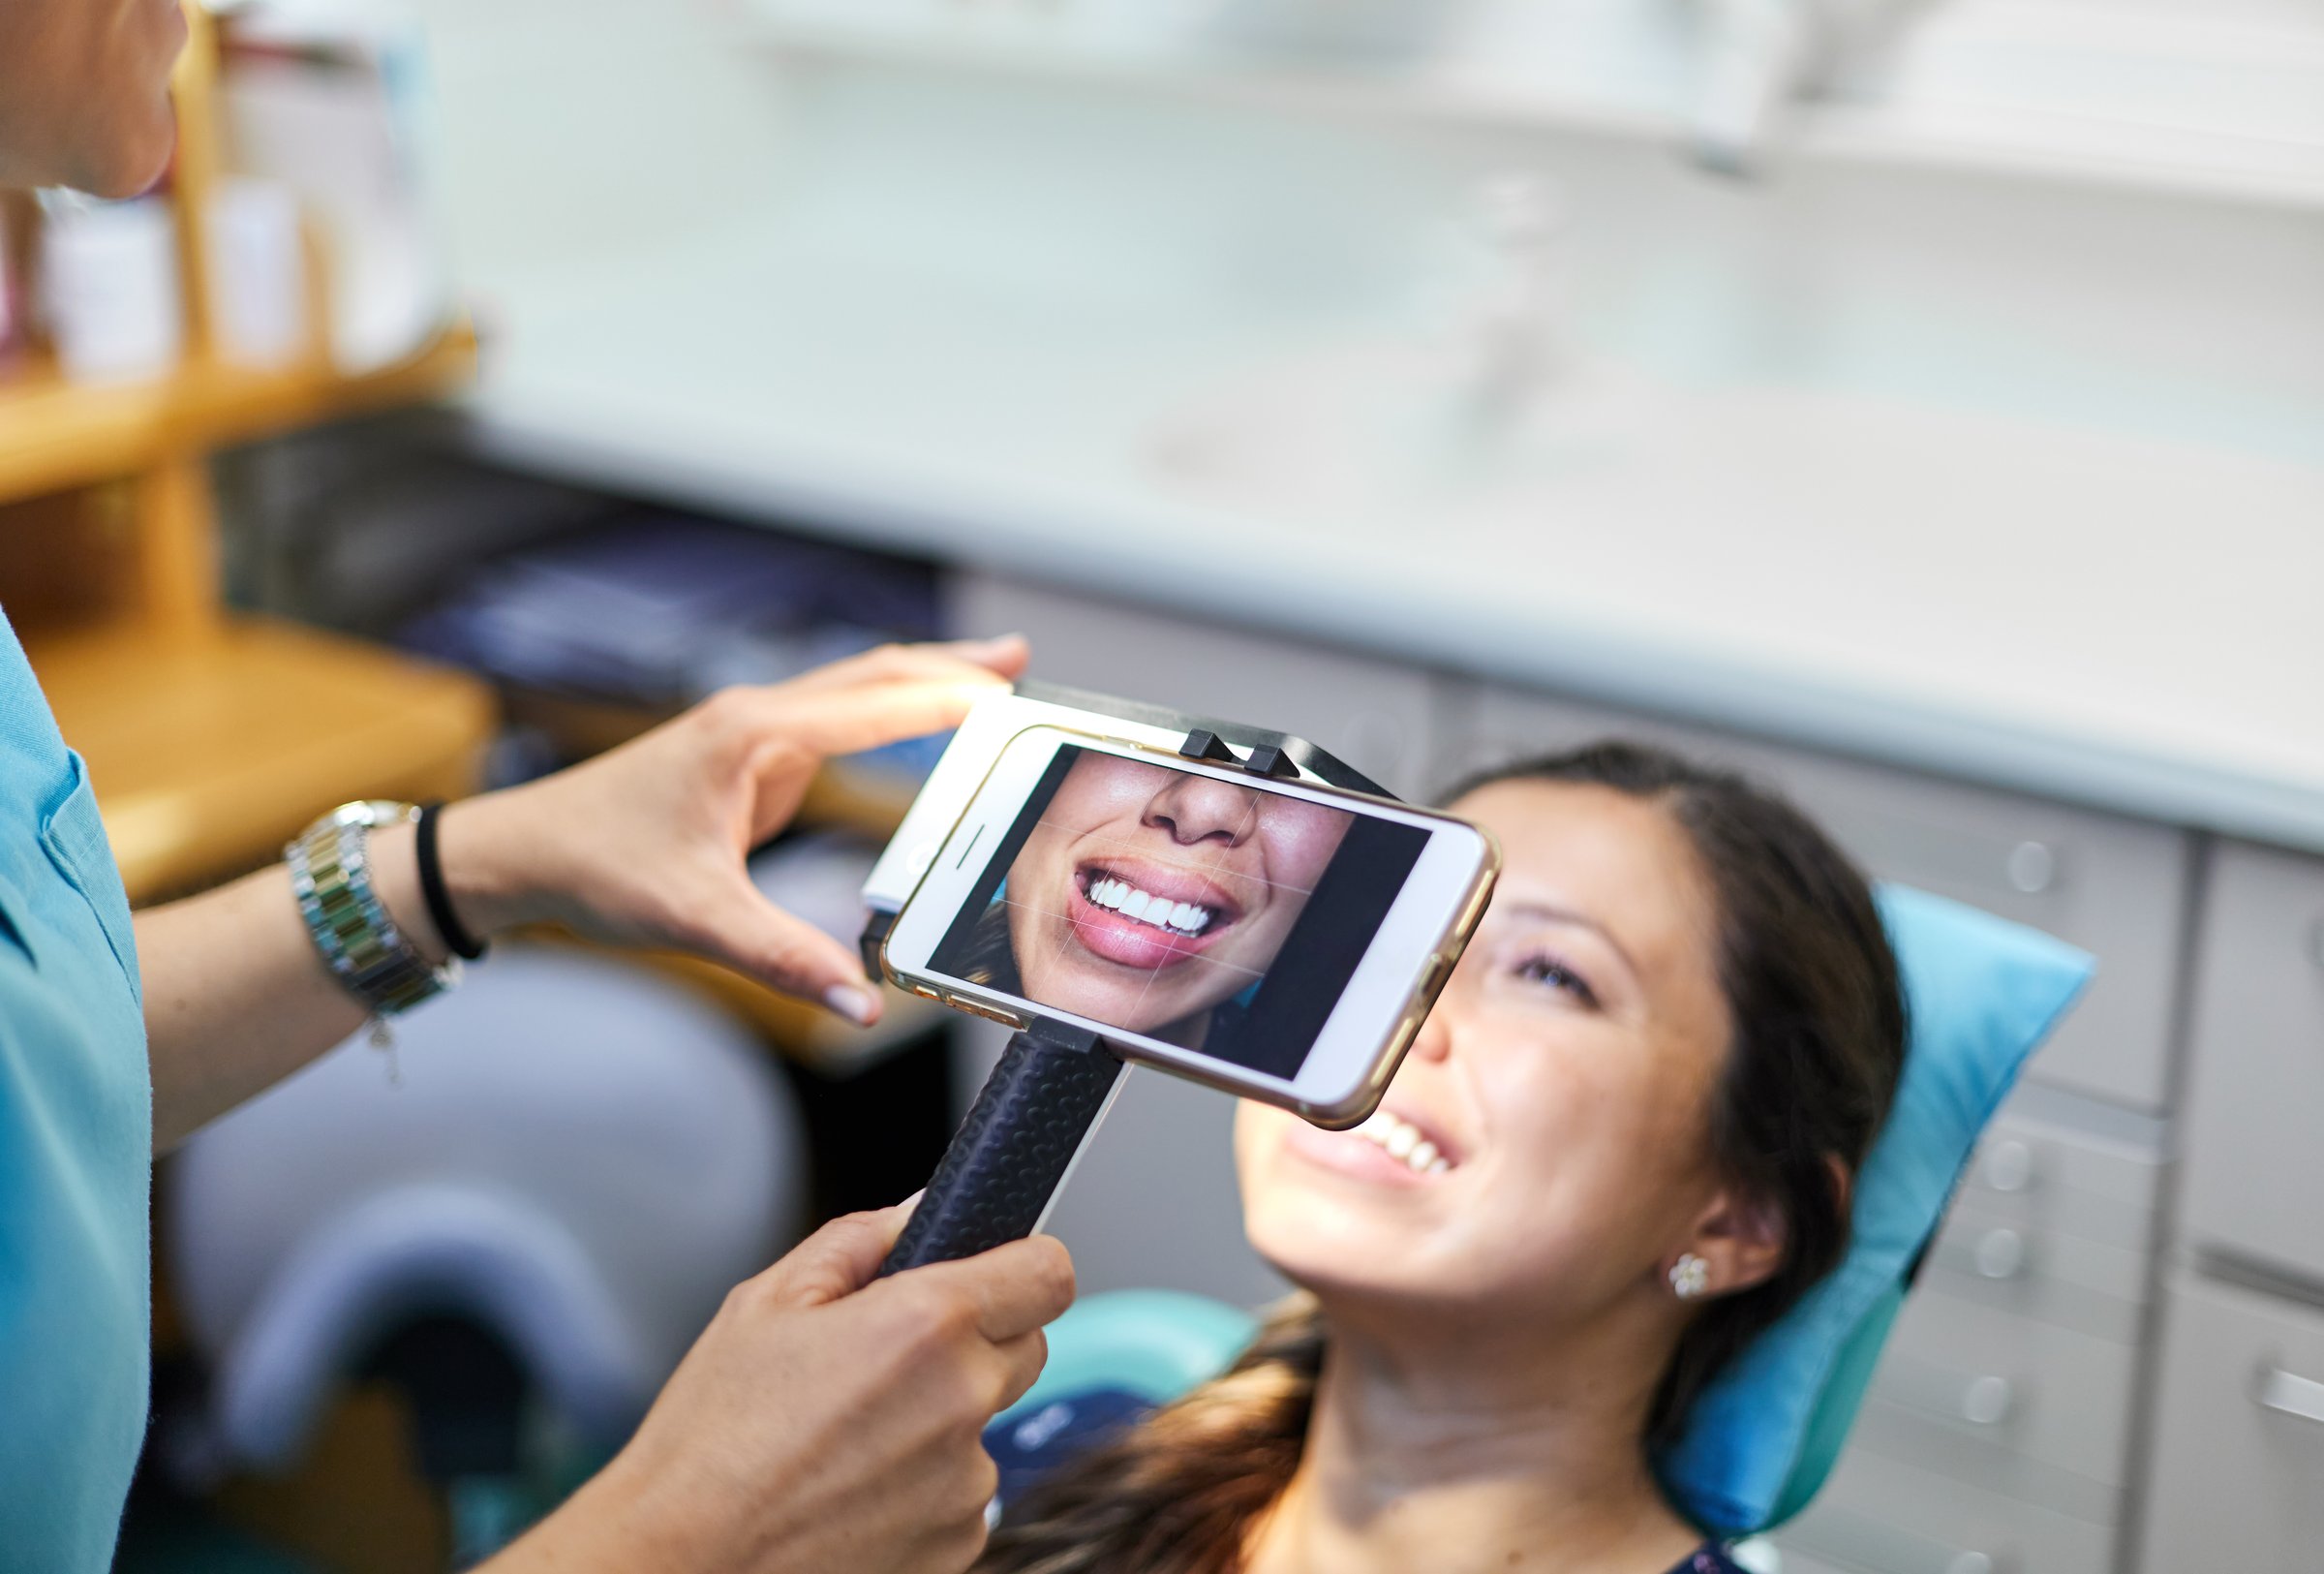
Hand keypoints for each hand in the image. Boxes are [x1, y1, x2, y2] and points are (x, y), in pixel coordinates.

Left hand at [437, 637, 1026, 1024]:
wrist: (520, 853)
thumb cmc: (593, 867)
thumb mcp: (694, 917)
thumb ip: (784, 959)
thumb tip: (862, 1001)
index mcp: (753, 735)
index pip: (874, 704)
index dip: (948, 699)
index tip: (1012, 696)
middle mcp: (757, 718)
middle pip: (874, 676)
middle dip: (949, 667)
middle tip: (1021, 662)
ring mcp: (751, 735)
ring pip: (854, 693)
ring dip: (920, 685)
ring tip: (988, 682)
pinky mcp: (745, 760)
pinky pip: (833, 725)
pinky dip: (885, 717)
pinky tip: (911, 731)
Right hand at [490, 1204, 1075, 1573]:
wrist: (678, 1565)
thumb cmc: (708, 1442)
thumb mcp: (764, 1304)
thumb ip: (860, 1242)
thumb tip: (919, 1212)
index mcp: (926, 1325)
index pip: (1048, 1273)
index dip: (1022, 1262)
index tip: (996, 1269)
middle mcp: (963, 1403)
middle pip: (1027, 1345)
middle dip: (976, 1338)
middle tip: (891, 1356)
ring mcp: (967, 1485)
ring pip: (988, 1423)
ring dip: (944, 1419)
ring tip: (848, 1438)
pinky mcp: (958, 1546)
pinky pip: (965, 1493)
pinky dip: (926, 1486)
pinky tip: (853, 1489)